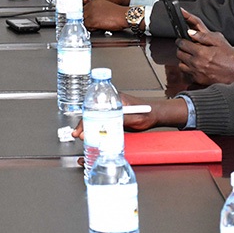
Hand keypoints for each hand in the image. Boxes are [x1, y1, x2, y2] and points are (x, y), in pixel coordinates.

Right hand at [71, 94, 186, 138]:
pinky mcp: (113, 116)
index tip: (84, 126)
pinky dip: (94, 127)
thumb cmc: (147, 113)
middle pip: (92, 111)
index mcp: (115, 98)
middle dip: (84, 122)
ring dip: (87, 126)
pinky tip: (89, 133)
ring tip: (81, 134)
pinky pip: (101, 121)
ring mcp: (111, 109)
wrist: (155, 115)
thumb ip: (122, 119)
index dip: (87, 117)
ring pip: (95, 116)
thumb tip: (109, 123)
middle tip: (79, 133)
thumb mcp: (135, 117)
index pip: (96, 106)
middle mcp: (111, 102)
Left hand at [83, 0, 130, 31]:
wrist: (124, 16)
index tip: (86, 18)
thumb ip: (96, 9)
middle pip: (82, 14)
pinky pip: (86, 26)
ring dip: (88, 24)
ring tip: (97, 25)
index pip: (83, 7)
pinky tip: (98, 27)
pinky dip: (91, 28)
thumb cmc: (117, 13)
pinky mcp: (92, 20)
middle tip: (93, 23)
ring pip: (83, 20)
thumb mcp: (105, 6)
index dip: (85, 14)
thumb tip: (90, 15)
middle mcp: (91, 5)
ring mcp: (91, 12)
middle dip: (86, 19)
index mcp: (94, 0)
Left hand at [175, 10, 233, 84]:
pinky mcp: (199, 80)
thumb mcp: (219, 41)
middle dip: (181, 49)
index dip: (181, 40)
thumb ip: (203, 36)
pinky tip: (196, 66)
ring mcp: (197, 73)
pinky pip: (187, 74)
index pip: (182, 44)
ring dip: (184, 60)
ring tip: (191, 57)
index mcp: (200, 52)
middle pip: (179, 54)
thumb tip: (190, 33)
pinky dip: (189, 69)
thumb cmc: (230, 57)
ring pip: (181, 65)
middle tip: (187, 48)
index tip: (183, 40)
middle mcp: (196, 63)